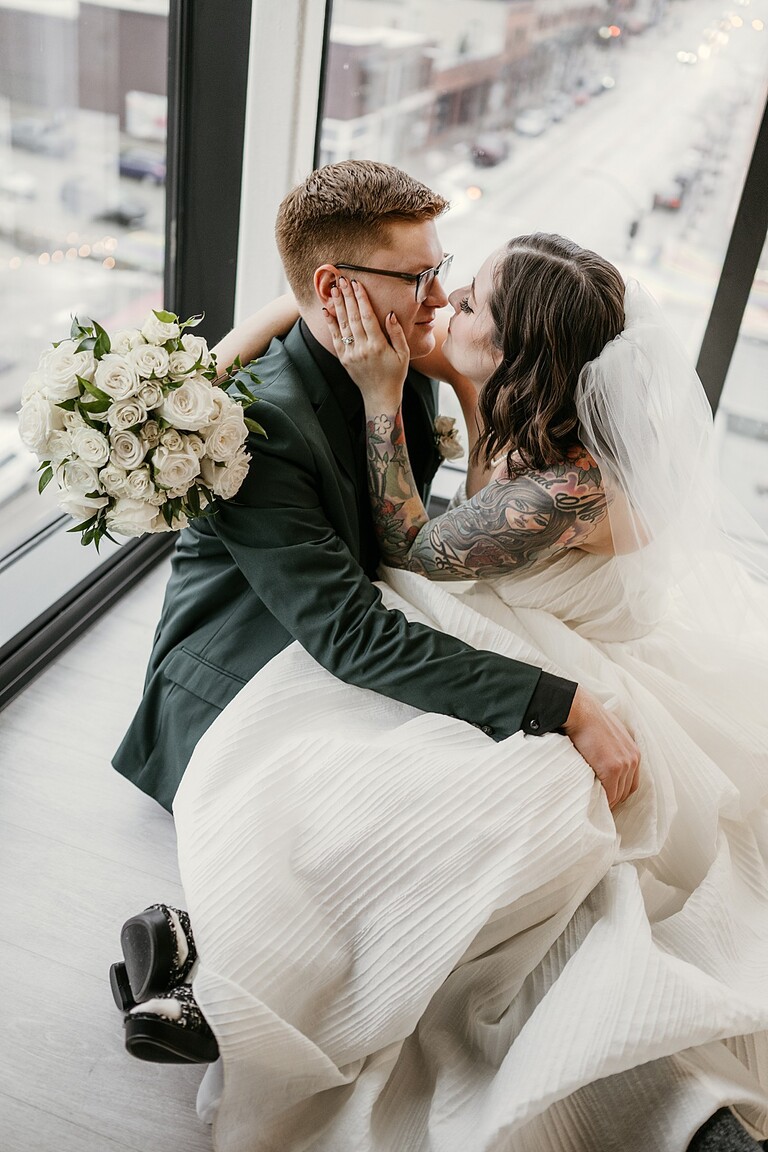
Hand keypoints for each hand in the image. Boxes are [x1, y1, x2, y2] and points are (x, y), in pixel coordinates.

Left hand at [323, 278, 409, 407]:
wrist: (380, 396)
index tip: (357, 284)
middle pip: (353, 317)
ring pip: (343, 325)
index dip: (362, 299)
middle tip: (342, 280)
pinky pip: (336, 338)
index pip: (368, 317)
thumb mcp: (403, 354)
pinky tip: (327, 310)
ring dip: (338, 306)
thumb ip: (397, 333)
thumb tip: (390, 314)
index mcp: (378, 346)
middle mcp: (362, 349)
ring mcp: (351, 354)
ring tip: (334, 289)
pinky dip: (331, 323)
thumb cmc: (395, 374)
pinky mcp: (344, 359)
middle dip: (347, 297)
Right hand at [562, 686, 639, 809]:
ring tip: (592, 805)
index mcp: (634, 752)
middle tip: (597, 805)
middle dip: (612, 799)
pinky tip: (591, 802)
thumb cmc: (589, 719)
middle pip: (625, 791)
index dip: (618, 792)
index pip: (630, 783)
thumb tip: (603, 758)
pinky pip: (609, 794)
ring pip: (617, 795)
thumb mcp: (609, 732)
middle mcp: (633, 759)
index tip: (606, 798)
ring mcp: (623, 765)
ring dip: (606, 801)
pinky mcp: (612, 769)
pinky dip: (602, 801)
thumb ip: (612, 748)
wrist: (580, 712)